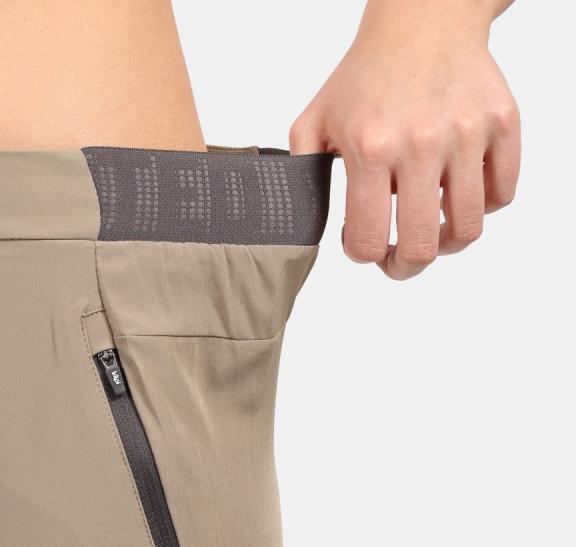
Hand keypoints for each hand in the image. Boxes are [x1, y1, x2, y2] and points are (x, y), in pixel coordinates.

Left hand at [289, 0, 520, 279]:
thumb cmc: (365, 76)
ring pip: (467, 229)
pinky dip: (481, 207)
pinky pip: (501, 195)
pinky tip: (457, 194)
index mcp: (371, 148)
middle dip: (404, 267)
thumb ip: (302, 176)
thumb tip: (300, 224)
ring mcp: (467, 134)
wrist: (420, 21)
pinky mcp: (502, 124)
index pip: (368, 243)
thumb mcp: (314, 123)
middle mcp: (421, 143)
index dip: (363, 256)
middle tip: (398, 261)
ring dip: (445, 242)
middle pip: (421, 248)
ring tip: (431, 230)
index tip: (362, 244)